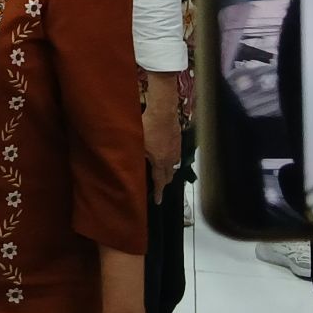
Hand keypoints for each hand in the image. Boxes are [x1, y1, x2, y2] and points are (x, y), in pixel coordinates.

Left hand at [142, 81, 180, 204]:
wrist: (163, 111)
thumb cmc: (147, 126)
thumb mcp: (138, 143)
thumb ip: (137, 156)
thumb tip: (134, 164)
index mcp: (160, 161)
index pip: (159, 181)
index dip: (158, 192)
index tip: (158, 201)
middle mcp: (171, 158)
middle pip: (169, 175)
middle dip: (164, 182)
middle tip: (159, 187)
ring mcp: (176, 148)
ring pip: (173, 164)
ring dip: (168, 170)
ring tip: (162, 172)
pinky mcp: (178, 139)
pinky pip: (175, 154)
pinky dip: (170, 158)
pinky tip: (166, 154)